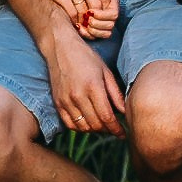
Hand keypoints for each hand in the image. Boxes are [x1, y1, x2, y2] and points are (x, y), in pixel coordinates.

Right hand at [18, 0, 117, 39]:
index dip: (106, 9)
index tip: (103, 14)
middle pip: (97, 5)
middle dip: (96, 16)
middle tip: (94, 21)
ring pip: (84, 10)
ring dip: (85, 20)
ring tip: (85, 23)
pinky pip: (72, 12)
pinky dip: (75, 20)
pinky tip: (75, 22)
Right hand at [42, 19, 125, 133]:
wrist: (60, 48)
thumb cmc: (86, 57)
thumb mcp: (106, 72)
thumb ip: (115, 94)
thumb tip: (125, 112)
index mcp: (93, 87)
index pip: (107, 117)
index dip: (116, 129)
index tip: (123, 134)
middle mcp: (78, 96)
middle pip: (95, 124)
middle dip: (108, 130)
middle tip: (115, 129)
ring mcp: (65, 100)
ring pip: (82, 127)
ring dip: (95, 130)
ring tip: (103, 126)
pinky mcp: (57, 102)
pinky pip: (69, 124)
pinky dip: (80, 128)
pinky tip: (88, 123)